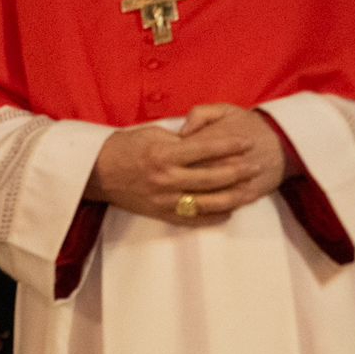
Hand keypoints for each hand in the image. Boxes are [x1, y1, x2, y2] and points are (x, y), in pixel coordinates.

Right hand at [86, 105, 285, 222]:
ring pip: (206, 202)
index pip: (205, 149)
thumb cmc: (124, 148)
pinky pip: (192, 219)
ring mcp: (164, 199)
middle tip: (256, 165)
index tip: (247, 141)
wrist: (97, 173)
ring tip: (249, 189)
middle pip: (211, 178)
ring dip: (231, 195)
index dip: (229, 145)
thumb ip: (180, 140)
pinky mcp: (160, 213)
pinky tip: (229, 211)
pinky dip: (212, 217)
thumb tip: (205, 142)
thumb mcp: (152, 134)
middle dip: (238, 171)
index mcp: (164, 154)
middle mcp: (166, 179)